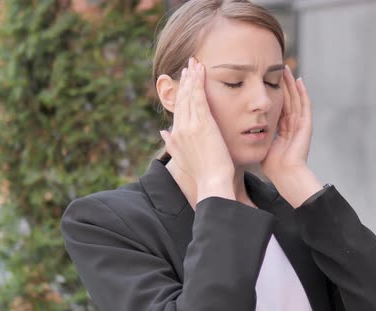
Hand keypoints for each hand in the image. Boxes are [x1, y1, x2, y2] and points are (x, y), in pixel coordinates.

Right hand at [160, 58, 234, 201]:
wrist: (212, 182)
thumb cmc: (203, 174)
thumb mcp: (183, 158)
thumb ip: (172, 144)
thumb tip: (163, 132)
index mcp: (176, 135)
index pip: (178, 109)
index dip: (180, 93)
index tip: (184, 80)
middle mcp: (180, 128)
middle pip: (181, 99)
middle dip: (185, 80)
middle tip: (188, 65)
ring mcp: (191, 125)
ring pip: (189, 95)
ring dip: (192, 77)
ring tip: (195, 63)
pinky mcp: (203, 124)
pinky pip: (199, 98)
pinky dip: (198, 83)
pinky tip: (201, 71)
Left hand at [261, 66, 321, 207]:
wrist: (285, 174)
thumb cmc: (271, 164)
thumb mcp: (259, 143)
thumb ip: (251, 132)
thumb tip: (234, 124)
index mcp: (282, 127)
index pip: (278, 104)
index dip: (272, 91)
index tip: (264, 77)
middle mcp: (292, 123)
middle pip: (287, 97)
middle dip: (282, 82)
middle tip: (276, 66)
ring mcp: (300, 123)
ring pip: (296, 98)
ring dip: (291, 83)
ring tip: (286, 68)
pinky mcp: (306, 125)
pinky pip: (305, 105)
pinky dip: (303, 93)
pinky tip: (299, 80)